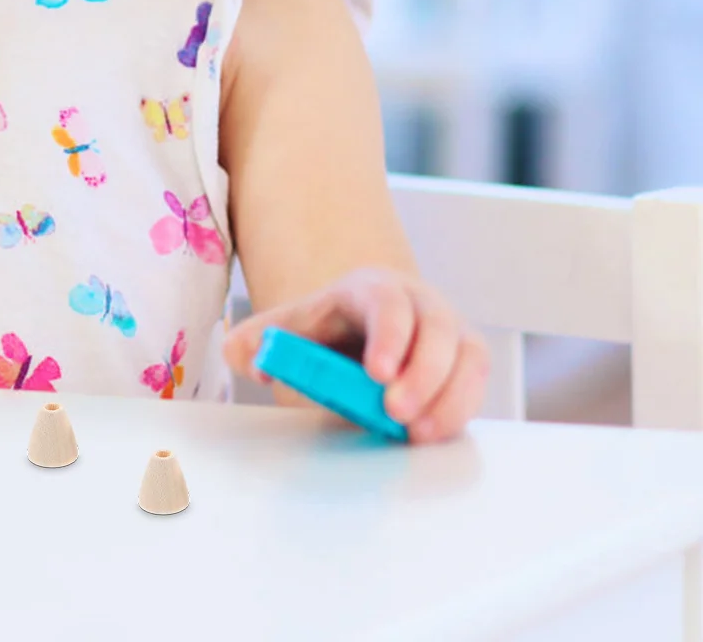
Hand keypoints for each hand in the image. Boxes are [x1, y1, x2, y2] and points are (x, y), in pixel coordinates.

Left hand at [223, 267, 488, 443]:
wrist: (362, 330)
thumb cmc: (326, 330)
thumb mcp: (289, 329)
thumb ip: (258, 339)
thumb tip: (246, 357)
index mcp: (372, 288)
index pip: (387, 302)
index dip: (388, 335)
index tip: (377, 374)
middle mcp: (419, 302)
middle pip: (435, 329)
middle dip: (421, 373)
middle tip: (396, 413)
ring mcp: (449, 328)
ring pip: (466, 356)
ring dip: (448, 397)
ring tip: (417, 434)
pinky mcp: (468, 358)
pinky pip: (476, 380)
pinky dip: (461, 408)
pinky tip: (434, 434)